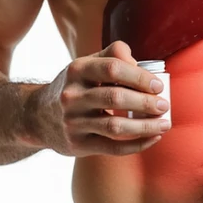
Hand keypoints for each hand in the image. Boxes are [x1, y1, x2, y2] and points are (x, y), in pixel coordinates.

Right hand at [22, 41, 170, 156]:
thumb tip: (139, 63)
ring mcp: (73, 122)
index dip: (139, 76)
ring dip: (145, 126)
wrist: (37, 117)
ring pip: (115, 126)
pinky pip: (112, 148)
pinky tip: (153, 138)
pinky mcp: (77, 145)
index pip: (112, 68)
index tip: (158, 85)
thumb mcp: (86, 64)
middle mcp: (72, 96)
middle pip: (115, 98)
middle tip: (165, 106)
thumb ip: (113, 55)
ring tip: (165, 124)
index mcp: (77, 70)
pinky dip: (137, 145)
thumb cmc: (74, 87)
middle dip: (145, 102)